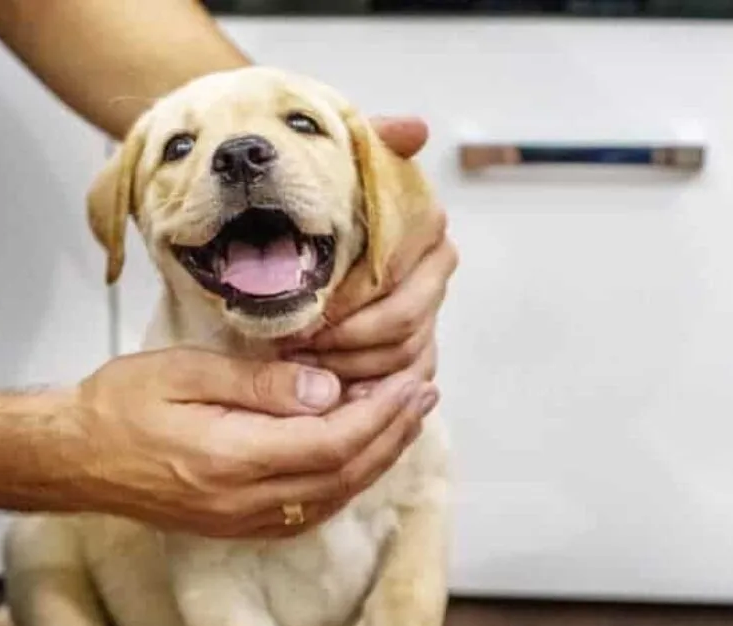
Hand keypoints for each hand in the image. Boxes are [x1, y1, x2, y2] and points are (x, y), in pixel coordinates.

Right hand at [54, 347, 437, 536]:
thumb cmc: (120, 404)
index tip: (409, 384)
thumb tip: (327, 390)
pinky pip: (309, 511)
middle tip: (423, 396)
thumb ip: (260, 385)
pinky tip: (360, 453)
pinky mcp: (237, 526)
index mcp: (231, 459)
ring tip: (404, 419)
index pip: (331, 443)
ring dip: (376, 458)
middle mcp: (244, 501)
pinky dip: (345, 480)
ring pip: (332, 497)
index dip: (380, 415)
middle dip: (391, 434)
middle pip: (343, 475)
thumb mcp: (186, 372)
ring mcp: (241, 521)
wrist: (73, 457)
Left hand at [279, 116, 458, 394]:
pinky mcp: (419, 349)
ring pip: (401, 357)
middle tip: (297, 346)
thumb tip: (415, 129)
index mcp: (426, 226)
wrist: (306, 223)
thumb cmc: (322, 198)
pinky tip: (326, 389)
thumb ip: (375, 141)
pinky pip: (401, 381)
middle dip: (346, 342)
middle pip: (403, 325)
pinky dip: (365, 388)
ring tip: (302, 365)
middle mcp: (436, 270)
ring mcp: (430, 312)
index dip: (350, 305)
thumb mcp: (342, 162)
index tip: (306, 313)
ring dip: (350, 367)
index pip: (395, 279)